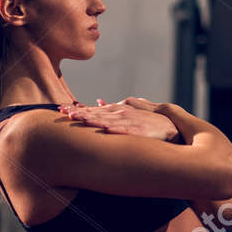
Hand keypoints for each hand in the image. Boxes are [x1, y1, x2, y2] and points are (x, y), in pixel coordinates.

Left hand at [58, 98, 177, 140]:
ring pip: (106, 120)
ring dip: (92, 119)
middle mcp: (120, 114)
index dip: (77, 109)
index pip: (93, 110)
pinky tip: (104, 128)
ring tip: (78, 119)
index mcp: (116, 111)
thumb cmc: (147, 121)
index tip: (62, 109)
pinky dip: (113, 129)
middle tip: (63, 113)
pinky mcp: (137, 131)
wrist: (170, 126)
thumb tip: (98, 100)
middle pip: (96, 113)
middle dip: (79, 113)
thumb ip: (113, 106)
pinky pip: (123, 130)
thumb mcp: (130, 110)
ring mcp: (128, 122)